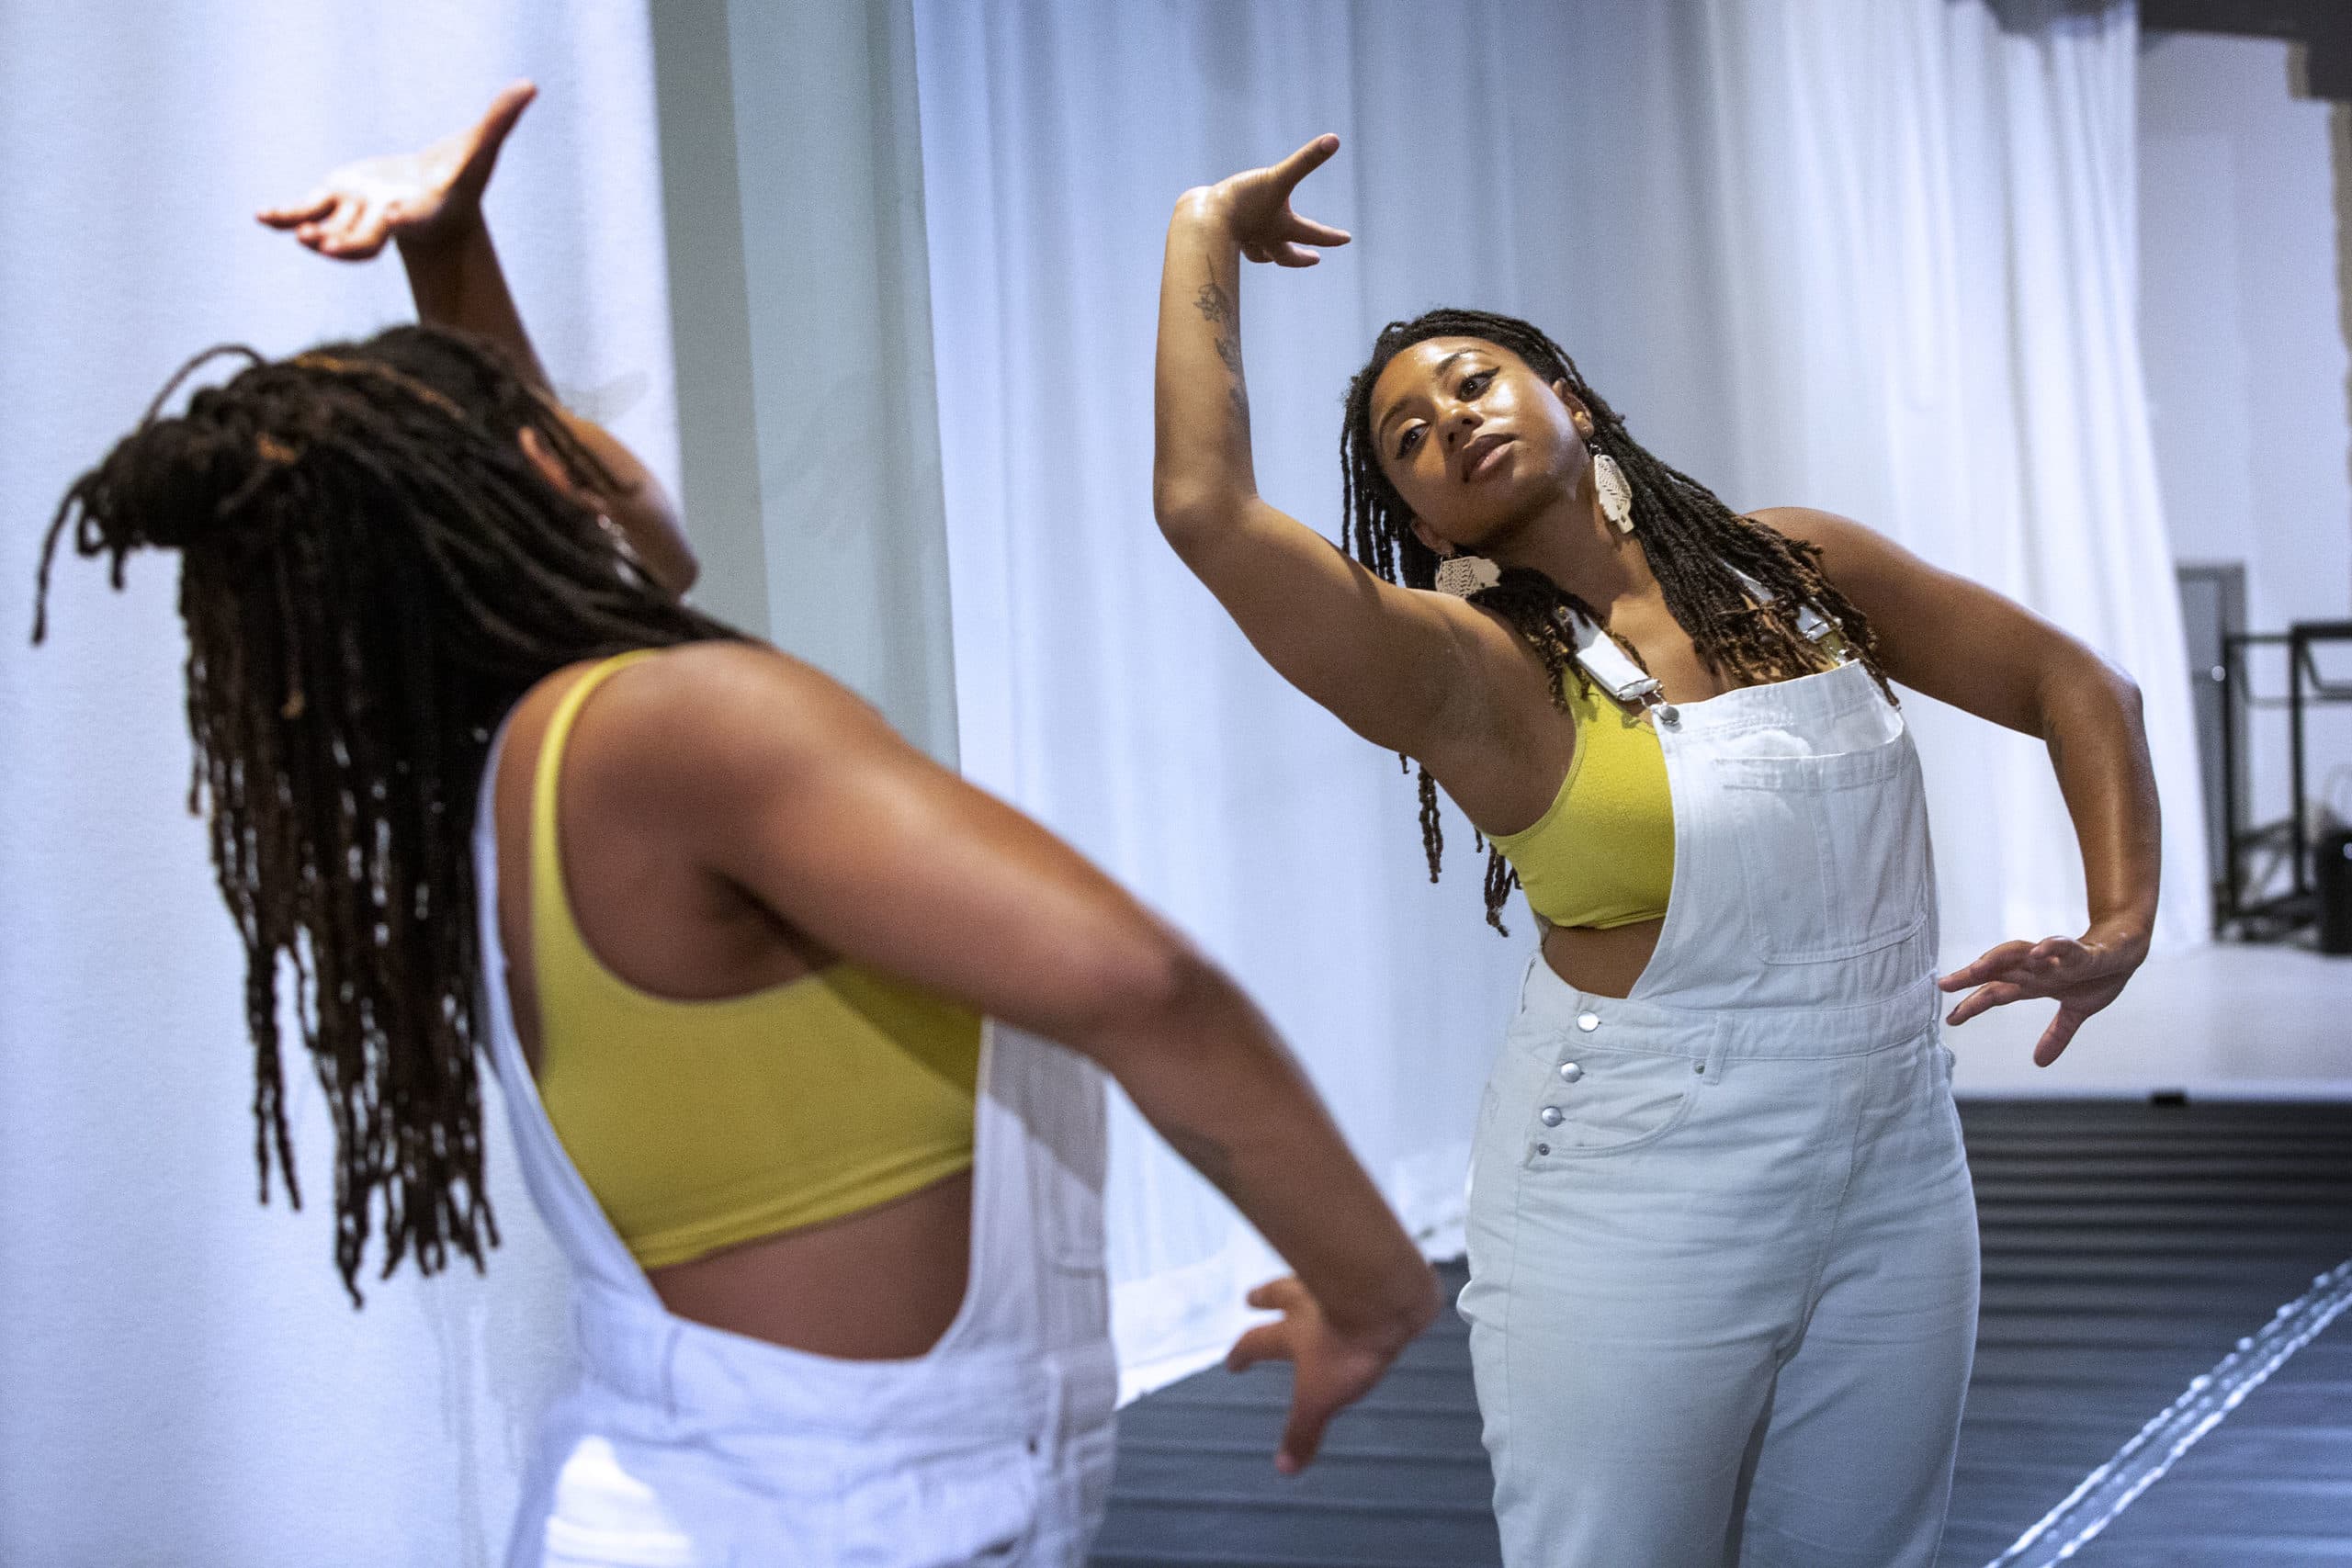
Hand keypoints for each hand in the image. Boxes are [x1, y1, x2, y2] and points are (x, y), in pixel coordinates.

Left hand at [257, 80, 535, 258]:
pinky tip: (262, 217)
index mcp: (419, 210)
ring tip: (300, 236)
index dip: (402, 219)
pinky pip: (306, 210)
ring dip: (315, 235)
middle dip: (349, 244)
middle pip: (366, 237)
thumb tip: (530, 85)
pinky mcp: (335, 200)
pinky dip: (283, 217)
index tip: (394, 221)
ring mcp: (357, 212)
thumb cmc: (460, 179)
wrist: (434, 209)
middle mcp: (385, 218)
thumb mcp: (480, 151)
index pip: (411, 216)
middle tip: (326, 248)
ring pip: (334, 229)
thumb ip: (500, 122)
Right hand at [1202, 135, 1351, 266]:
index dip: (1331, 236)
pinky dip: (1242, 241)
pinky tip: (1237, 234)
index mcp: (1281, 227)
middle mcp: (1265, 238)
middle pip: (1287, 255)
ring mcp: (1243, 239)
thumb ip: (1306, 160)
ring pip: (1260, 254)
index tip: (1346, 239)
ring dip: (1269, 255)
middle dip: (1300, 258)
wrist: (1202, 218)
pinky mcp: (1224, 234)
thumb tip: (1334, 140)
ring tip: (1270, 255)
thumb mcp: (1278, 177)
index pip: (1313, 234)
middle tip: (1314, 260)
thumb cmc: (1242, 201)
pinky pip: (1237, 242)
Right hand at [1223, 1274, 1418, 1473]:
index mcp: (1292, 1332)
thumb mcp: (1321, 1396)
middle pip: (1280, 1295)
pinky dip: (1351, 1282)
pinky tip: (1361, 1286)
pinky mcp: (1374, 1279)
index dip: (1242, 1354)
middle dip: (1265, 1298)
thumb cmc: (1347, 1348)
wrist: (1386, 1301)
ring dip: (1304, 1283)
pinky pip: (1356, 1277)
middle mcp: (1311, 1302)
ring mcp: (1342, 1284)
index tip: (1231, 1362)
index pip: (1257, 1342)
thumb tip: (1284, 1469)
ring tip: (1300, 1282)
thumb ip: (1304, 1430)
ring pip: (1314, 1280)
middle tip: (1252, 1296)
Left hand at [1938, 922, 2147, 1065]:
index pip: (1997, 993)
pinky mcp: (2083, 951)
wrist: (2127, 951)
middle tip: (1944, 984)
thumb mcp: (2076, 1011)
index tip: (1950, 1019)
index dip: (1973, 1004)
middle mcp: (2039, 969)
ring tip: (1977, 967)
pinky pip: (2064, 947)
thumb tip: (2038, 1063)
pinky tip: (2038, 952)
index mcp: (2035, 983)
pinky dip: (2051, 948)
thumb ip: (2056, 1034)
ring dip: (2000, 959)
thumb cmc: (2097, 975)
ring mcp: (2058, 959)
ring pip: (2022, 954)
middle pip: (1999, 970)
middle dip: (1972, 976)